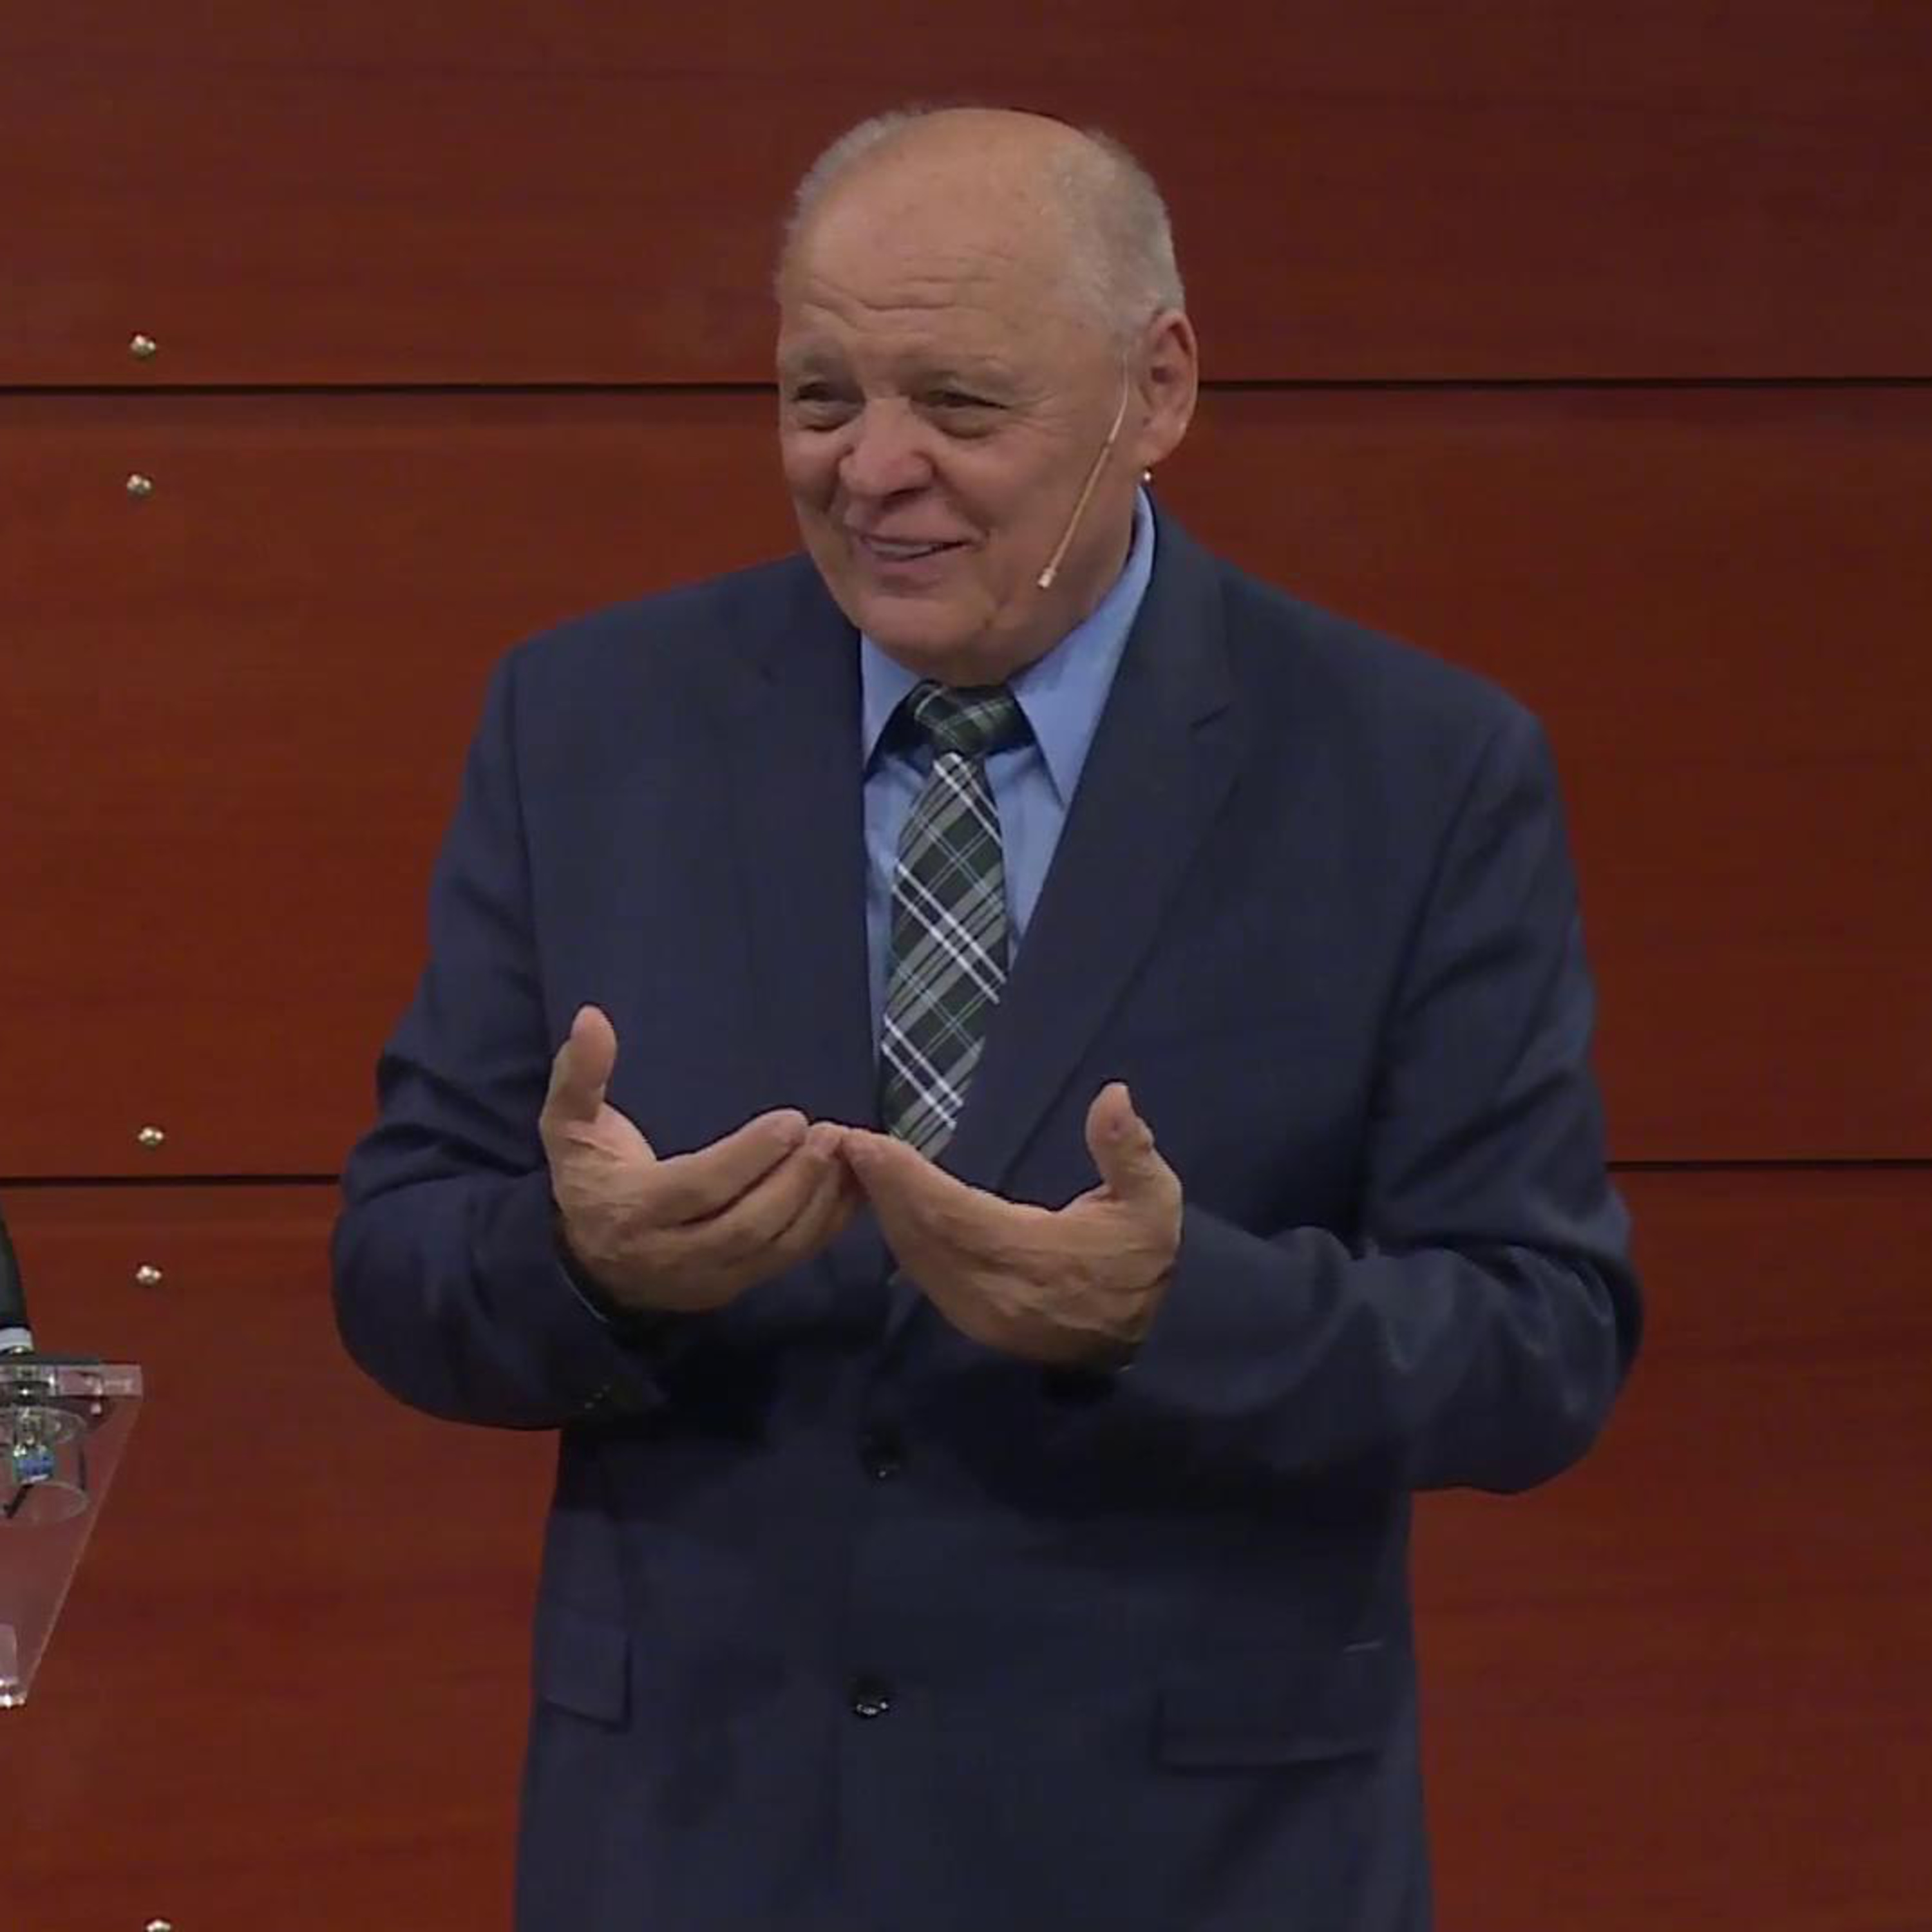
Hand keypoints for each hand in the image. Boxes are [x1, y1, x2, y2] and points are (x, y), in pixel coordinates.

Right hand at [540, 1005, 859, 1315]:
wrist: (587, 1260)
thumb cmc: (588, 1176)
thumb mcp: (567, 1124)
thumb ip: (579, 1074)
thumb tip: (591, 1017)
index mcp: (632, 1210)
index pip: (699, 1188)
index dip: (749, 1157)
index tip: (793, 1120)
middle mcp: (670, 1255)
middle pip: (745, 1226)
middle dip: (795, 1181)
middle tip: (831, 1135)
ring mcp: (706, 1279)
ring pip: (773, 1249)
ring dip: (818, 1203)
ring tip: (845, 1154)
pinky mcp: (733, 1288)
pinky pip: (787, 1261)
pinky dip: (825, 1227)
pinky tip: (850, 1189)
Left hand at [840, 1083, 1182, 1366]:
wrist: (1149, 1340)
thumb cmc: (1145, 1258)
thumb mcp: (1155, 1200)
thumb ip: (1129, 1150)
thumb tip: (1113, 1095)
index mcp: (1034, 1257)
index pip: (952, 1213)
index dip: (904, 1179)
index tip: (865, 1142)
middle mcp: (996, 1292)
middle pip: (920, 1236)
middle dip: (880, 1188)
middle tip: (843, 1143)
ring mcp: (980, 1315)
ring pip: (915, 1258)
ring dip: (883, 1212)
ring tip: (856, 1166)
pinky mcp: (973, 1324)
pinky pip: (924, 1275)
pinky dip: (900, 1237)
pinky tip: (886, 1208)